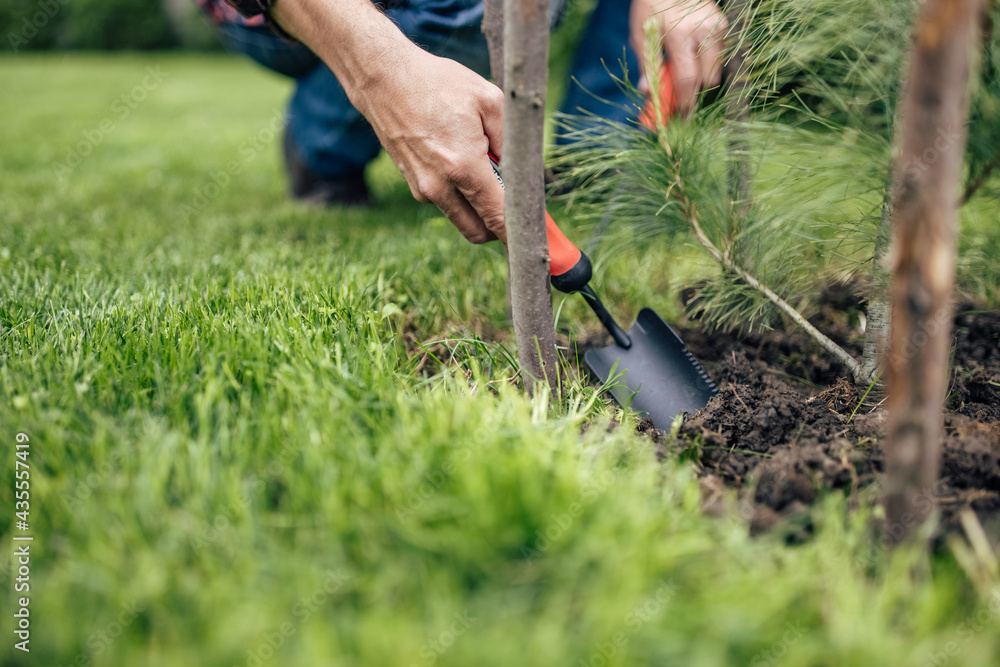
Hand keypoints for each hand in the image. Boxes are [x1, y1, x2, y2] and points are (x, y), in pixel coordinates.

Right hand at [354, 48, 506, 243]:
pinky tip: (457, 156)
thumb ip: (512, 143)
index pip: (499, 218)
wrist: (383, 78)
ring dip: (478, 206)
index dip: (519, 234)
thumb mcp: (490, 101)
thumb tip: (525, 175)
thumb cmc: (439, 83)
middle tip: (514, 203)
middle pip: (479, 232)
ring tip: (483, 164)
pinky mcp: (413, 184)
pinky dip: (458, 191)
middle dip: (499, 226)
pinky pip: (445, 200)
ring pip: (461, 218)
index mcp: (464, 167)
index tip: (536, 242)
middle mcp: (440, 186)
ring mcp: (422, 189)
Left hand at [629, 0, 727, 114]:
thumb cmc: (652, 5)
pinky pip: (720, 55)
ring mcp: (717, 27)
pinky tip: (693, 58)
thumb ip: (647, 64)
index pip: (687, 80)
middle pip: (708, 79)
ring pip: (717, 69)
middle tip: (680, 100)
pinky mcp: (724, 24)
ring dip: (702, 79)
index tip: (680, 117)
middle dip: (694, 93)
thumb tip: (648, 93)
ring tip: (685, 76)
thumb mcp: (641, 34)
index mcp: (680, 35)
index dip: (685, 103)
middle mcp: (704, 31)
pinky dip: (707, 63)